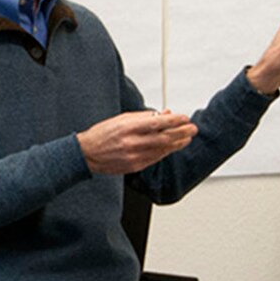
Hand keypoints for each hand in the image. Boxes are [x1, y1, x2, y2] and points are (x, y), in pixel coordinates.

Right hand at [77, 110, 196, 174]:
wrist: (87, 154)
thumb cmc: (103, 134)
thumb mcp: (122, 119)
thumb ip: (145, 117)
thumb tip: (164, 114)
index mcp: (128, 127)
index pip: (158, 123)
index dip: (175, 121)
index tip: (184, 118)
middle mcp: (132, 142)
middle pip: (164, 138)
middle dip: (181, 133)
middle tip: (192, 129)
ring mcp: (134, 156)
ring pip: (163, 150)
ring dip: (177, 143)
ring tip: (186, 138)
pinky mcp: (135, 166)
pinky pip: (156, 158)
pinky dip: (166, 152)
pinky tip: (172, 147)